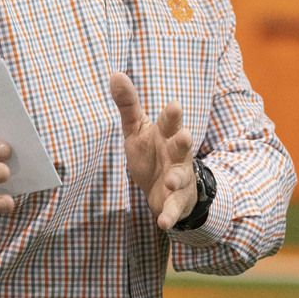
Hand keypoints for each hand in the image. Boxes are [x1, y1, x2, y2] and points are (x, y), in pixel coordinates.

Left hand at [110, 73, 197, 229]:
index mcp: (166, 134)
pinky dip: (170, 216)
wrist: (166, 187)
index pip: (170, 122)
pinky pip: (174, 209)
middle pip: (182, 146)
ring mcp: (179, 178)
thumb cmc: (152, 151)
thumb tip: (114, 74)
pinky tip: (163, 223)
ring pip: (181, 177)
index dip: (172, 116)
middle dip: (183, 141)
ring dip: (177, 179)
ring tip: (171, 182)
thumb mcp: (137, 128)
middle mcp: (177, 154)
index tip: (173, 106)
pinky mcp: (176, 201)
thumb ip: (128, 104)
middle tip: (184, 136)